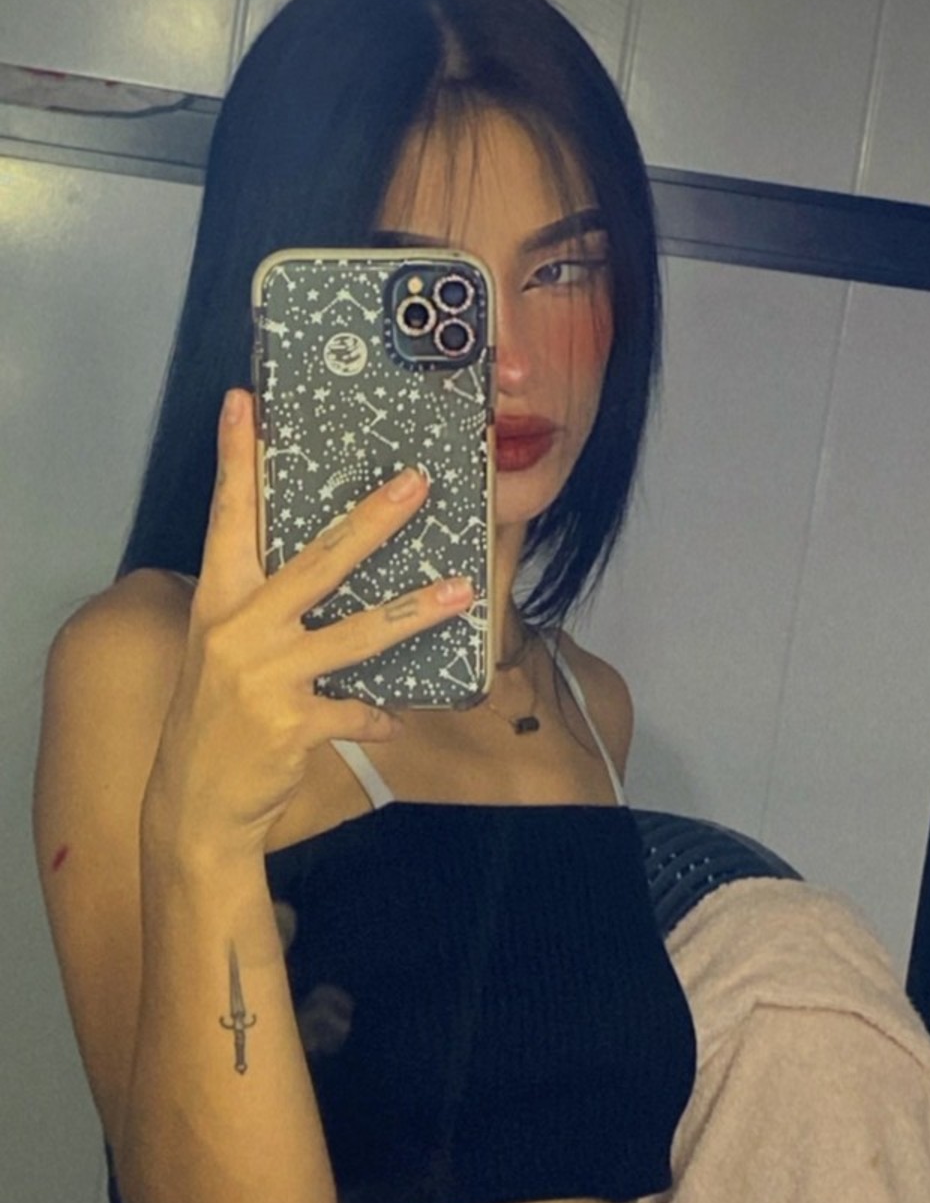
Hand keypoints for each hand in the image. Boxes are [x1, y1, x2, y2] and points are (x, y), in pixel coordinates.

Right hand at [152, 389, 471, 852]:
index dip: (238, 458)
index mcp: (220, 599)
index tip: (246, 402)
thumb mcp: (224, 646)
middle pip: (318, 560)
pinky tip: (396, 719)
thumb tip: (328, 562)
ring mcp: (267, 675)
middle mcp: (241, 627)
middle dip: (373, 520)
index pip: (229, 515)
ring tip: (462, 590)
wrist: (194, 800)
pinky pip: (357, 710)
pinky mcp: (292, 722)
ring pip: (357, 633)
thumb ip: (264, 603)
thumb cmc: (217, 713)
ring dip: (416, 611)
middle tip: (417, 484)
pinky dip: (379, 715)